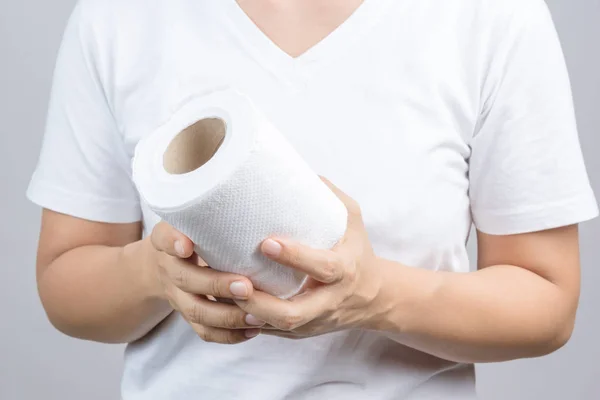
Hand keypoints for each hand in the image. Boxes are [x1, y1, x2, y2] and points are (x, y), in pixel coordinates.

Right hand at [146, 222, 264, 343]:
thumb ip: (212, 211)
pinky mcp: (188, 315)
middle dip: (217, 285)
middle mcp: (169, 268)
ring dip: (227, 316)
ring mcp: (178, 296)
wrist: (161, 264)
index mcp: (167, 240)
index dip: (174, 241)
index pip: (164, 237)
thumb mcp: (193, 218)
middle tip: (246, 287)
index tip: (186, 246)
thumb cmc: (191, 233)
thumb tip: (254, 200)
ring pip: (196, 311)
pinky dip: (228, 335)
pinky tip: (252, 330)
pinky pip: (204, 331)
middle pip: (187, 280)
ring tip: (257, 316)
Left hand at [235, 178, 382, 338]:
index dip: (295, 258)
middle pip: (295, 312)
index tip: (266, 243)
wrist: (374, 297)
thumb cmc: (357, 250)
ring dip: (250, 313)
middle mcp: (330, 301)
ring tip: (222, 294)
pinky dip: (249, 321)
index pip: (322, 268)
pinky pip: (272, 332)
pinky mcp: (302, 332)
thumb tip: (293, 167)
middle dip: (262, 300)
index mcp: (344, 270)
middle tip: (235, 280)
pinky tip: (226, 306)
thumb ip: (328, 195)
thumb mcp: (353, 219)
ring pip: (279, 327)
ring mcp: (315, 321)